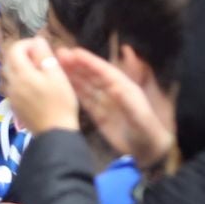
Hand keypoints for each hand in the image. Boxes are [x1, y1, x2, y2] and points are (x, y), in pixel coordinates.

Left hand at [0, 37, 79, 134]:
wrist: (55, 132)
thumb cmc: (60, 101)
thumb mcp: (56, 74)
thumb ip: (44, 55)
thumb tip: (36, 40)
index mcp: (21, 73)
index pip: (14, 49)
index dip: (27, 44)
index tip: (41, 48)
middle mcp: (11, 83)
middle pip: (9, 61)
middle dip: (22, 55)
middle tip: (40, 58)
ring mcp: (10, 96)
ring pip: (9, 74)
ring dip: (20, 68)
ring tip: (38, 72)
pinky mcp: (14, 106)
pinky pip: (12, 87)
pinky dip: (19, 81)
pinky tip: (34, 87)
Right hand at [58, 48, 172, 168]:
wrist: (148, 150)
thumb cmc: (147, 132)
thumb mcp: (139, 116)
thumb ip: (127, 101)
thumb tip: (113, 87)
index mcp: (124, 87)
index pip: (103, 71)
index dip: (89, 61)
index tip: (74, 52)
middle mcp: (113, 91)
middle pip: (92, 75)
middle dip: (77, 64)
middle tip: (58, 54)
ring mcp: (105, 103)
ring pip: (86, 86)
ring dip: (72, 75)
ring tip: (56, 66)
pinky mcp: (99, 116)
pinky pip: (84, 100)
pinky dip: (74, 92)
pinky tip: (62, 86)